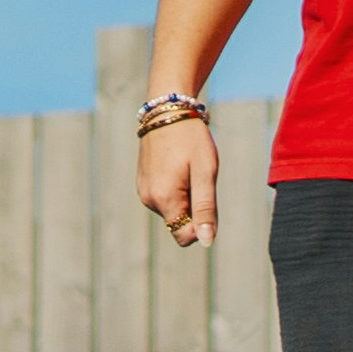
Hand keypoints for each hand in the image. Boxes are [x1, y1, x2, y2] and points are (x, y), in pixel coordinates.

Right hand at [139, 112, 220, 248]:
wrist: (167, 110)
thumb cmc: (191, 139)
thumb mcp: (206, 172)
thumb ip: (206, 209)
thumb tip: (207, 241)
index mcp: (164, 199)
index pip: (184, 236)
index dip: (202, 225)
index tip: (208, 197)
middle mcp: (149, 200)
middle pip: (180, 222)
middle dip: (195, 206)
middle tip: (198, 176)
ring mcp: (144, 191)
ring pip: (173, 209)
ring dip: (186, 196)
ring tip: (187, 167)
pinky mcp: (144, 183)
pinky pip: (165, 198)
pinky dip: (177, 188)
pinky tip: (178, 165)